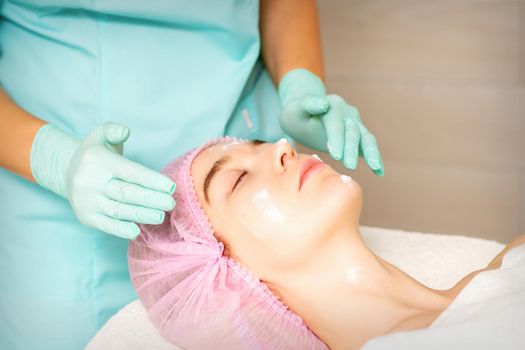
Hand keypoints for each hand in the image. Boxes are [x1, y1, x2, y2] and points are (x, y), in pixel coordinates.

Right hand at [30, 122, 175, 238]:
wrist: (66, 172)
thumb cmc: (95, 154)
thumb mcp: (100, 135)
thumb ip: (113, 130)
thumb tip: (125, 131)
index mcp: (98, 160)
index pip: (129, 172)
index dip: (151, 180)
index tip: (170, 187)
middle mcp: (90, 181)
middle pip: (126, 193)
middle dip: (151, 199)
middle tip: (171, 203)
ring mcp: (87, 200)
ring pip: (119, 210)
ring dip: (141, 215)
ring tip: (161, 216)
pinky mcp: (85, 216)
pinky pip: (105, 224)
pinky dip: (120, 229)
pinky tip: (136, 231)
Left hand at [278, 68, 383, 175]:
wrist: (305, 113)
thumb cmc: (297, 113)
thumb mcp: (296, 108)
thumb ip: (308, 105)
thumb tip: (324, 104)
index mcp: (333, 105)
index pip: (335, 124)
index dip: (336, 139)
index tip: (334, 155)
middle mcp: (348, 113)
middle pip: (352, 132)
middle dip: (351, 150)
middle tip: (349, 167)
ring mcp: (355, 123)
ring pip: (366, 138)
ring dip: (371, 153)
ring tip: (375, 168)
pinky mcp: (358, 135)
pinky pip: (368, 146)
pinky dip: (375, 158)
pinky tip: (379, 173)